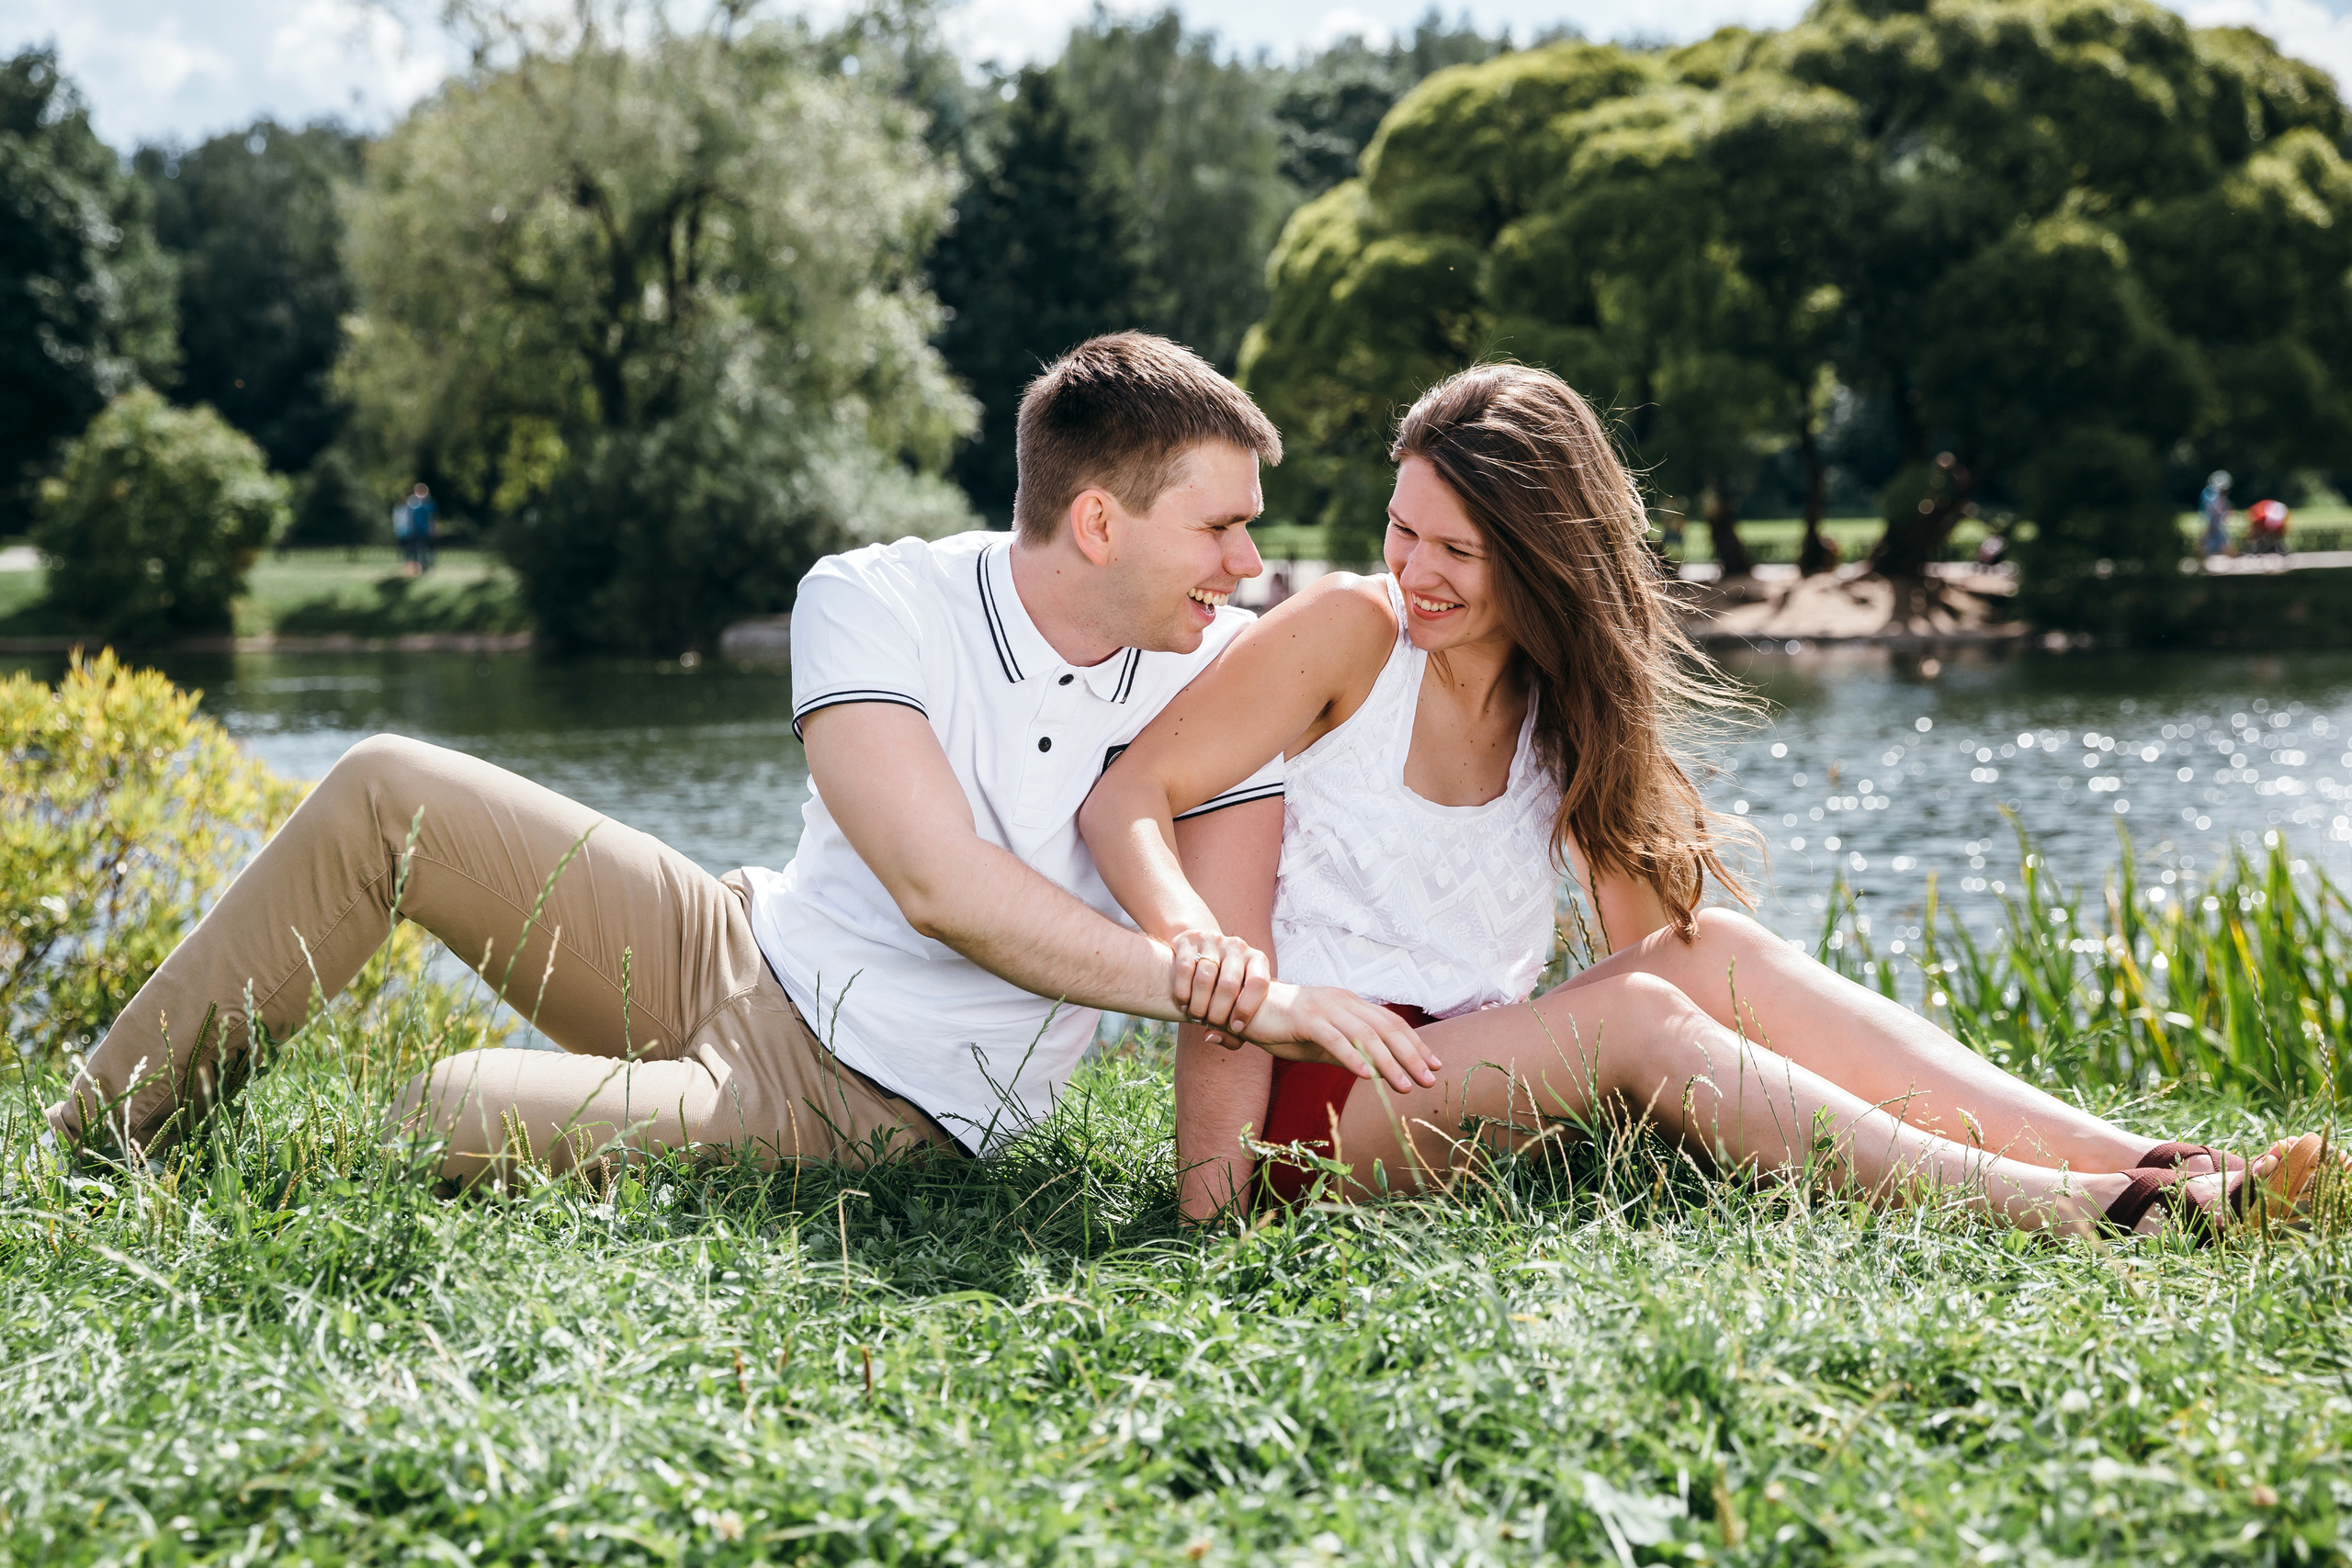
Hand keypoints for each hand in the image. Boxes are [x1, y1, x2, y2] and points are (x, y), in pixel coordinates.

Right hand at [1167, 928, 1270, 1032]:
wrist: (1205, 952)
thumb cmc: (1228, 991)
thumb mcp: (1239, 1006)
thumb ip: (1234, 1032)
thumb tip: (1210, 1036)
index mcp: (1257, 960)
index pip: (1258, 982)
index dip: (1247, 1009)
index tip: (1235, 1027)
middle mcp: (1237, 947)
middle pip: (1229, 983)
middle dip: (1218, 1012)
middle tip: (1210, 1024)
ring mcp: (1214, 940)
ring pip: (1205, 977)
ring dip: (1198, 1004)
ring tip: (1196, 1016)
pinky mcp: (1190, 939)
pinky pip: (1184, 968)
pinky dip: (1183, 992)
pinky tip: (1184, 1004)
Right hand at [1234, 982, 1441, 1093]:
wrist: (1245, 1009)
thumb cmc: (1284, 1028)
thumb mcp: (1323, 1043)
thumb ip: (1350, 1052)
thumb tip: (1378, 1071)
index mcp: (1350, 1003)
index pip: (1391, 1023)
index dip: (1415, 1044)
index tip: (1434, 1065)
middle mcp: (1343, 1001)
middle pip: (1386, 1028)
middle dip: (1411, 1055)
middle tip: (1429, 1080)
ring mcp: (1324, 1007)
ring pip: (1365, 1034)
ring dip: (1388, 1062)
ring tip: (1403, 1086)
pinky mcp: (1304, 1017)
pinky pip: (1334, 1039)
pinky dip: (1353, 1057)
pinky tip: (1367, 1076)